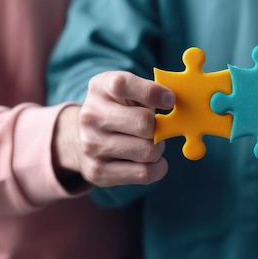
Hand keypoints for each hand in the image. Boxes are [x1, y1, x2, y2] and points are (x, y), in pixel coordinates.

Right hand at [55, 71, 175, 186]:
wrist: (82, 137)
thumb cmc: (120, 109)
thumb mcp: (131, 91)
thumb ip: (152, 92)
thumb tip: (175, 102)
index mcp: (101, 87)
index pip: (123, 85)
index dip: (153, 93)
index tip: (170, 100)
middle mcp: (91, 115)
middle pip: (144, 124)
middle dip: (161, 128)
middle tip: (159, 129)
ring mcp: (91, 145)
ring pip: (148, 151)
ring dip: (158, 149)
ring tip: (150, 143)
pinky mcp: (97, 171)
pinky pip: (144, 173)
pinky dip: (157, 168)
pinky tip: (150, 161)